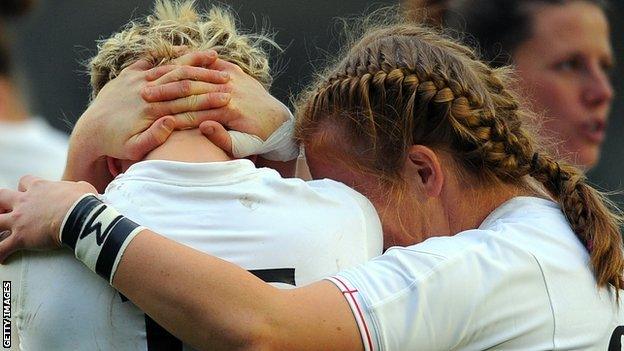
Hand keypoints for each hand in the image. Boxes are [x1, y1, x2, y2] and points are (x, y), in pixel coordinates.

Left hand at [0, 176, 96, 262]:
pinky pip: (2, 247)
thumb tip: (81, 189)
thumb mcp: (82, 188)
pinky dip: (0, 252)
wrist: (79, 217)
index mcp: (39, 188)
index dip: (25, 188)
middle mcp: (25, 202)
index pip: (25, 182)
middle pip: (1, 197)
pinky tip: (2, 258)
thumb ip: (76, 187)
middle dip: (0, 203)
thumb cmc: (82, 203)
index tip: (28, 193)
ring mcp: (20, 220)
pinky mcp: (20, 237)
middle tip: (3, 209)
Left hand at [65, 50, 231, 189]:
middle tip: (228, 78)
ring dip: (194, 62)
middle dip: (207, 78)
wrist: (90, 130)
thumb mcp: (133, 149)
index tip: (227, 98)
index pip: (185, 101)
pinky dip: (170, 54)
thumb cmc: (115, 144)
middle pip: (182, 80)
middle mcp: (145, 90)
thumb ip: (153, 138)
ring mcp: (137, 79)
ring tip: (214, 58)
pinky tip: (186, 50)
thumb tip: (171, 122)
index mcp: (150, 109)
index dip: (208, 99)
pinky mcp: (130, 73)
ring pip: (170, 66)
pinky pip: (153, 59)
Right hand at [146, 59, 291, 153]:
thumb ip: (223, 138)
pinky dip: (197, 64)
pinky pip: (214, 64)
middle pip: (192, 89)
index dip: (171, 110)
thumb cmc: (259, 138)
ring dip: (176, 76)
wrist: (279, 121)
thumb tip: (203, 126)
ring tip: (155, 77)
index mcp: (230, 111)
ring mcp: (235, 80)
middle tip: (143, 93)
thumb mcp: (243, 145)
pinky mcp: (237, 73)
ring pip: (200, 75)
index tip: (150, 111)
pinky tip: (177, 65)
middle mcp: (231, 92)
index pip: (194, 109)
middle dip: (167, 91)